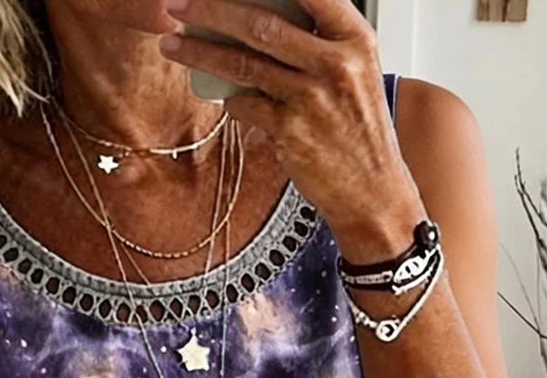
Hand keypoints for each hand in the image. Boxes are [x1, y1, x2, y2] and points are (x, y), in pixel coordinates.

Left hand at [158, 0, 427, 261]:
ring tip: (172, 43)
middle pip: (261, 24)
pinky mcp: (291, 132)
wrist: (374, 191)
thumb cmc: (359, 130)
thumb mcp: (356, 73)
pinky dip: (230, 100)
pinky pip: (245, 106)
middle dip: (211, 9)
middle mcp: (335, 63)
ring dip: (200, 52)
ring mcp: (312, 98)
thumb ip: (319, 42)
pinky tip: (224, 97)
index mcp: (354, 38)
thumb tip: (260, 18)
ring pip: (243, 64)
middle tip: (178, 3)